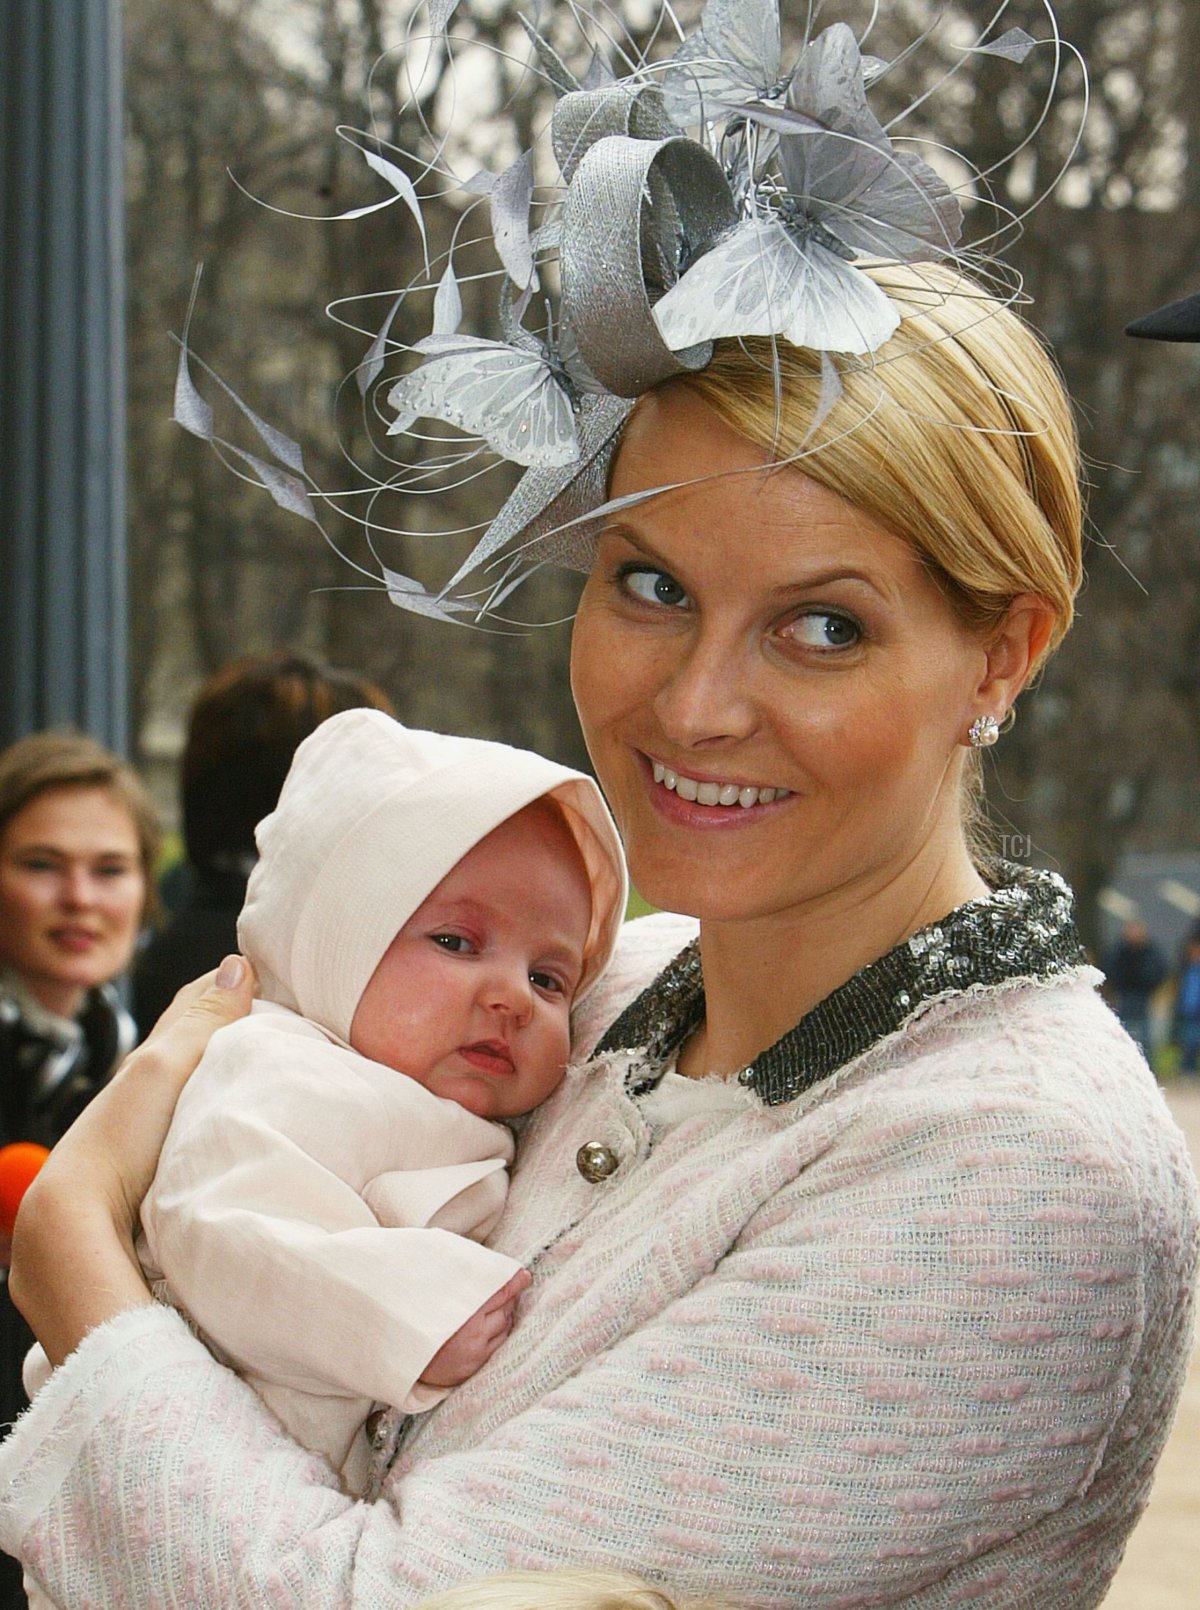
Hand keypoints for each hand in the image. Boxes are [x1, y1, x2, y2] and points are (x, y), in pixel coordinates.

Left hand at [9, 956, 255, 1365]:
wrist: (87, 1225)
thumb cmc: (118, 1140)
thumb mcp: (163, 1066)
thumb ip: (202, 1020)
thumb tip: (239, 965)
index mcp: (155, 1054)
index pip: (197, 1001)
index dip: (234, 981)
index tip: (280, 970)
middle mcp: (162, 1085)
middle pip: (210, 1041)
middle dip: (249, 1023)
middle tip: (300, 1014)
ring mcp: (174, 1125)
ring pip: (218, 1082)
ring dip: (251, 1070)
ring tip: (296, 1063)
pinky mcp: (189, 1162)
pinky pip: (225, 1122)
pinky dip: (248, 1109)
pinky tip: (270, 1118)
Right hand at [419, 1269, 530, 1387]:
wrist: (401, 1353)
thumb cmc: (416, 1316)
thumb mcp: (435, 1290)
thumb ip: (461, 1279)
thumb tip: (486, 1267)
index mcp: (462, 1311)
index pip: (499, 1293)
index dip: (513, 1282)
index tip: (524, 1276)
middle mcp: (472, 1333)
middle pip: (505, 1310)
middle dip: (508, 1298)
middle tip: (507, 1289)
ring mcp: (474, 1353)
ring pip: (504, 1327)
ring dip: (504, 1315)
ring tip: (496, 1306)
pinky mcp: (473, 1367)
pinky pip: (498, 1345)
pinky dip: (499, 1333)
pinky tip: (491, 1324)